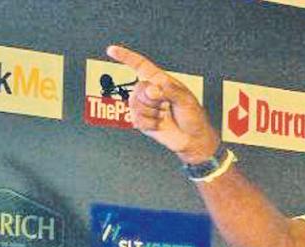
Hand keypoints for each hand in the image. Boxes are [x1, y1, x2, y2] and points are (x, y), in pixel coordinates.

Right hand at [106, 45, 219, 163]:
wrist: (192, 139)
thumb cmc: (193, 117)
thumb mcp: (186, 99)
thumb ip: (168, 90)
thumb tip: (152, 90)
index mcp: (161, 81)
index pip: (141, 66)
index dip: (126, 57)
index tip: (111, 50)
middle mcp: (150, 92)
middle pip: (137, 89)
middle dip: (151, 100)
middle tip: (166, 105)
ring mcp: (145, 107)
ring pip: (135, 105)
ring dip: (152, 113)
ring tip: (164, 116)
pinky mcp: (142, 121)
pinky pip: (136, 119)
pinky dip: (150, 124)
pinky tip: (160, 124)